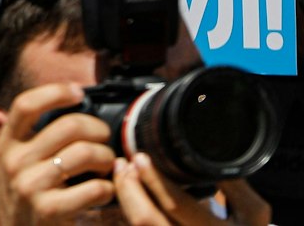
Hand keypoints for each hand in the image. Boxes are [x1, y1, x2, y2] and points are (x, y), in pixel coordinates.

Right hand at [0, 82, 118, 225]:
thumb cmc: (26, 194)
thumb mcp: (18, 161)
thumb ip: (35, 137)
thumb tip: (72, 106)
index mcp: (7, 143)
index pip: (25, 105)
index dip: (54, 92)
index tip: (78, 92)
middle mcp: (14, 161)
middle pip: (67, 126)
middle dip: (97, 129)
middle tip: (105, 138)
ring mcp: (30, 185)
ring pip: (84, 153)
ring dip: (107, 158)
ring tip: (108, 166)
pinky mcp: (49, 210)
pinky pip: (94, 188)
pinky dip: (108, 189)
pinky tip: (104, 192)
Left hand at [112, 153, 270, 224]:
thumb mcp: (252, 211)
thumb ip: (236, 186)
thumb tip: (209, 156)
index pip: (175, 205)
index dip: (153, 179)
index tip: (141, 158)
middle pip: (144, 219)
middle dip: (128, 187)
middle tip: (124, 163)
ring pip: (135, 224)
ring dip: (124, 197)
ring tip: (122, 172)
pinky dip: (126, 209)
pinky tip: (127, 191)